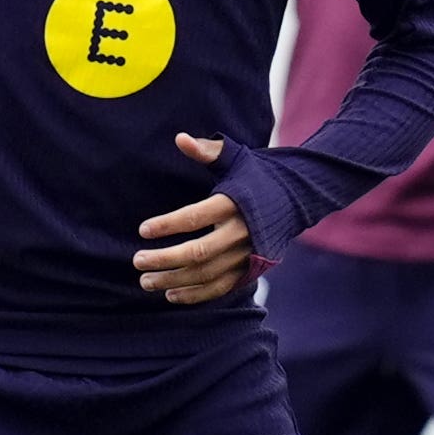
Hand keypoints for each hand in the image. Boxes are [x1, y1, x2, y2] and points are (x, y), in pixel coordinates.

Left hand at [133, 134, 254, 305]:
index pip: (195, 217)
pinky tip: (170, 294)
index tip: (143, 230)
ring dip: (173, 280)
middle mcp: (241, 232)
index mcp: (234, 203)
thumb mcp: (235, 159)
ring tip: (145, 280)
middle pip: (198, 252)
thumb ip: (206, 150)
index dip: (167, 225)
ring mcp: (247, 255)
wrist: (296, 200)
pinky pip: (220, 288)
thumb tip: (179, 139)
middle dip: (165, 259)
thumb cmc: (257, 176)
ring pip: (206, 274)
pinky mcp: (250, 270)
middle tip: (137, 260)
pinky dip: (195, 295)